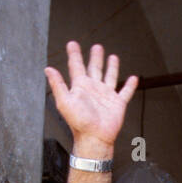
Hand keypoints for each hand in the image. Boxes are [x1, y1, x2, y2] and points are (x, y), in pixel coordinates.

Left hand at [45, 42, 137, 157]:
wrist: (94, 138)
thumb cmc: (79, 122)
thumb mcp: (64, 101)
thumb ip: (57, 84)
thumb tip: (48, 69)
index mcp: (80, 87)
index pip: (76, 66)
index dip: (74, 55)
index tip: (72, 44)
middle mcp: (93, 89)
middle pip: (94, 68)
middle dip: (95, 57)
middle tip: (96, 47)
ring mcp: (106, 95)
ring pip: (110, 76)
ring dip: (111, 67)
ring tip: (112, 56)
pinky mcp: (118, 103)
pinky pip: (125, 92)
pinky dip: (130, 85)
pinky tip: (133, 78)